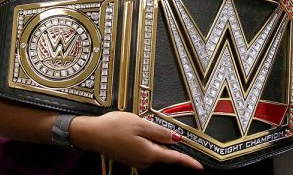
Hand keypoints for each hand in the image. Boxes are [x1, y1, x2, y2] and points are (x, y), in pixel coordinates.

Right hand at [71, 112, 201, 169]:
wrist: (92, 134)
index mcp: (149, 153)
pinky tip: (137, 131)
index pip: (173, 159)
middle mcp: (144, 161)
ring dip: (155, 141)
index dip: (187, 162)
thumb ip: (160, 132)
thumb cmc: (116, 126)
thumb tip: (176, 139)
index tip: (199, 167)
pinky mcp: (129, 158)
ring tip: (140, 126)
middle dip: (167, 144)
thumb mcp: (141, 124)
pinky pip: (145, 151)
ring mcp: (136, 161)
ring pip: (153, 151)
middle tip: (162, 130)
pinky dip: (147, 142)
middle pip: (163, 154)